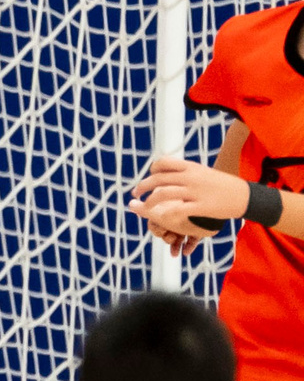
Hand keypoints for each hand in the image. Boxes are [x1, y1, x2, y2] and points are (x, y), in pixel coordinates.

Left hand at [130, 158, 248, 228]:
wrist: (244, 196)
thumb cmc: (223, 185)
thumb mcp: (204, 173)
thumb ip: (186, 172)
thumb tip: (169, 171)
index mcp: (191, 167)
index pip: (163, 162)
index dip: (152, 170)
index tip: (149, 177)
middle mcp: (191, 177)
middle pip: (158, 179)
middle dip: (142, 187)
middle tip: (135, 193)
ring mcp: (196, 192)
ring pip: (163, 194)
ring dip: (149, 202)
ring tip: (145, 207)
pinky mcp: (201, 206)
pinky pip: (178, 210)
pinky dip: (167, 213)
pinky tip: (163, 217)